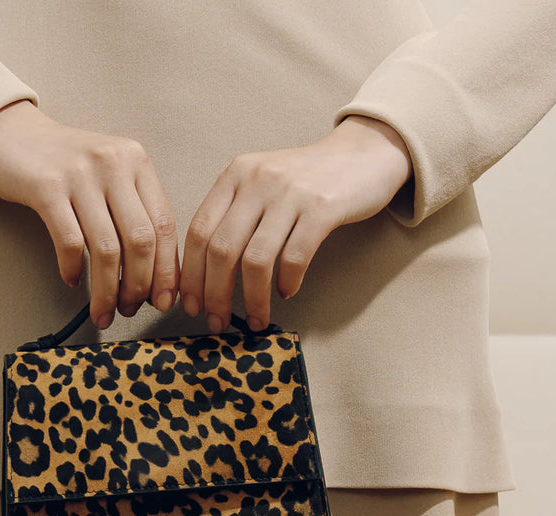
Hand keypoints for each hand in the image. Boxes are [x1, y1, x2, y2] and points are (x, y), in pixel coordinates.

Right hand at [0, 99, 179, 328]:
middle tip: (129, 310)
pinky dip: (73, 270)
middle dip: (138, 286)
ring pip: (106, 249)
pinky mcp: (46, 187)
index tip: (162, 302)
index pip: (164, 226)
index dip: (166, 271)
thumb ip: (133, 212)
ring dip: (106, 290)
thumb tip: (154, 274)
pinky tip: (72, 281)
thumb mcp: (110, 176)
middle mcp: (113, 164)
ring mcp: (80, 174)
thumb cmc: (65, 166)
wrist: (12, 133)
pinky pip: (69, 242)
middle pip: (140, 241)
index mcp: (137, 162)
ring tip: (102, 311)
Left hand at [178, 115, 413, 331]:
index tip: (191, 306)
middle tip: (218, 322)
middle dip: (215, 295)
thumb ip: (234, 216)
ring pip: (256, 260)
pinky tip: (287, 293)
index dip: (191, 276)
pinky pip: (295, 257)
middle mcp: (257, 180)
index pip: (198, 232)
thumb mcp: (261, 184)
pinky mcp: (323, 207)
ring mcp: (290, 193)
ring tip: (256, 320)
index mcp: (235, 175)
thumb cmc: (307, 180)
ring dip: (252, 299)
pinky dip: (287, 283)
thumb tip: (205, 275)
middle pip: (221, 250)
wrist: (365, 152)